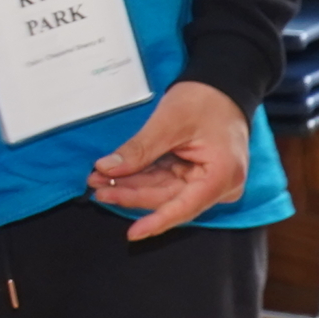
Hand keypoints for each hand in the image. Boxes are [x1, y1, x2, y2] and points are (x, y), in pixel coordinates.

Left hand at [87, 80, 250, 239]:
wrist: (222, 84)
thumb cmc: (204, 99)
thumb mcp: (169, 122)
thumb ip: (140, 149)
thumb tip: (107, 169)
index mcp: (221, 176)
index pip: (184, 207)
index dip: (156, 221)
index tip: (132, 233)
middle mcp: (218, 186)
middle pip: (168, 198)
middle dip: (130, 193)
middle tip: (96, 186)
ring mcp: (207, 181)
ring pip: (163, 191)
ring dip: (131, 185)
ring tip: (99, 179)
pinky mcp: (196, 174)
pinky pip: (165, 180)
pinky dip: (141, 176)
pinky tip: (115, 174)